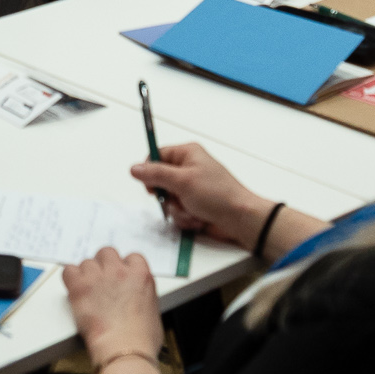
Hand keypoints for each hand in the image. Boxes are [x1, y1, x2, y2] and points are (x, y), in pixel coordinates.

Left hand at [61, 247, 163, 368]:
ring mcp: (98, 276)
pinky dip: (70, 278)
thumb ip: (141, 295)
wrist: (125, 349)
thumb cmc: (140, 339)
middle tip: (101, 282)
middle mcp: (119, 270)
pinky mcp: (79, 286)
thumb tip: (133, 299)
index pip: (131, 257)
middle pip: (106, 253)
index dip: (124, 267)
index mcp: (141, 274)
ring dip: (87, 274)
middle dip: (103, 265)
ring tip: (88, 292)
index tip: (120, 276)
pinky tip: (74, 290)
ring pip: (87, 263)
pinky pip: (68, 270)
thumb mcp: (152, 310)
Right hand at [128, 141, 268, 243]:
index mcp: (188, 154)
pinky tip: (198, 219)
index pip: (157, 156)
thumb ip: (155, 174)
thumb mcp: (182, 181)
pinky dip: (186, 217)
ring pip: (168, 200)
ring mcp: (192, 188)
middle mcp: (189, 169)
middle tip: (178, 199)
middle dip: (167, 197)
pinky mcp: (195, 205)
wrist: (240, 219)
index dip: (150, 171)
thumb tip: (134, 168)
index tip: (151, 186)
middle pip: (160, 181)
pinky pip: (178, 211)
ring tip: (193, 211)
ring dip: (178, 210)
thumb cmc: (217, 194)